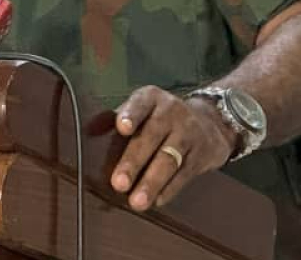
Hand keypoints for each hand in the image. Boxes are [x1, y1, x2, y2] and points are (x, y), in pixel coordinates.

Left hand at [109, 86, 237, 211]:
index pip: (140, 104)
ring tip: (136, 202)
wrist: (210, 122)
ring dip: (152, 182)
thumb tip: (89, 130)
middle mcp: (171, 112)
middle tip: (118, 183)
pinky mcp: (202, 155)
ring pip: (169, 159)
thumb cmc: (161, 118)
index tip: (122, 128)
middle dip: (134, 161)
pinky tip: (156, 200)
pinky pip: (184, 174)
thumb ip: (116, 119)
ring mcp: (189, 133)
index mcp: (151, 98)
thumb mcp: (142, 109)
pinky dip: (169, 189)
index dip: (131, 115)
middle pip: (151, 137)